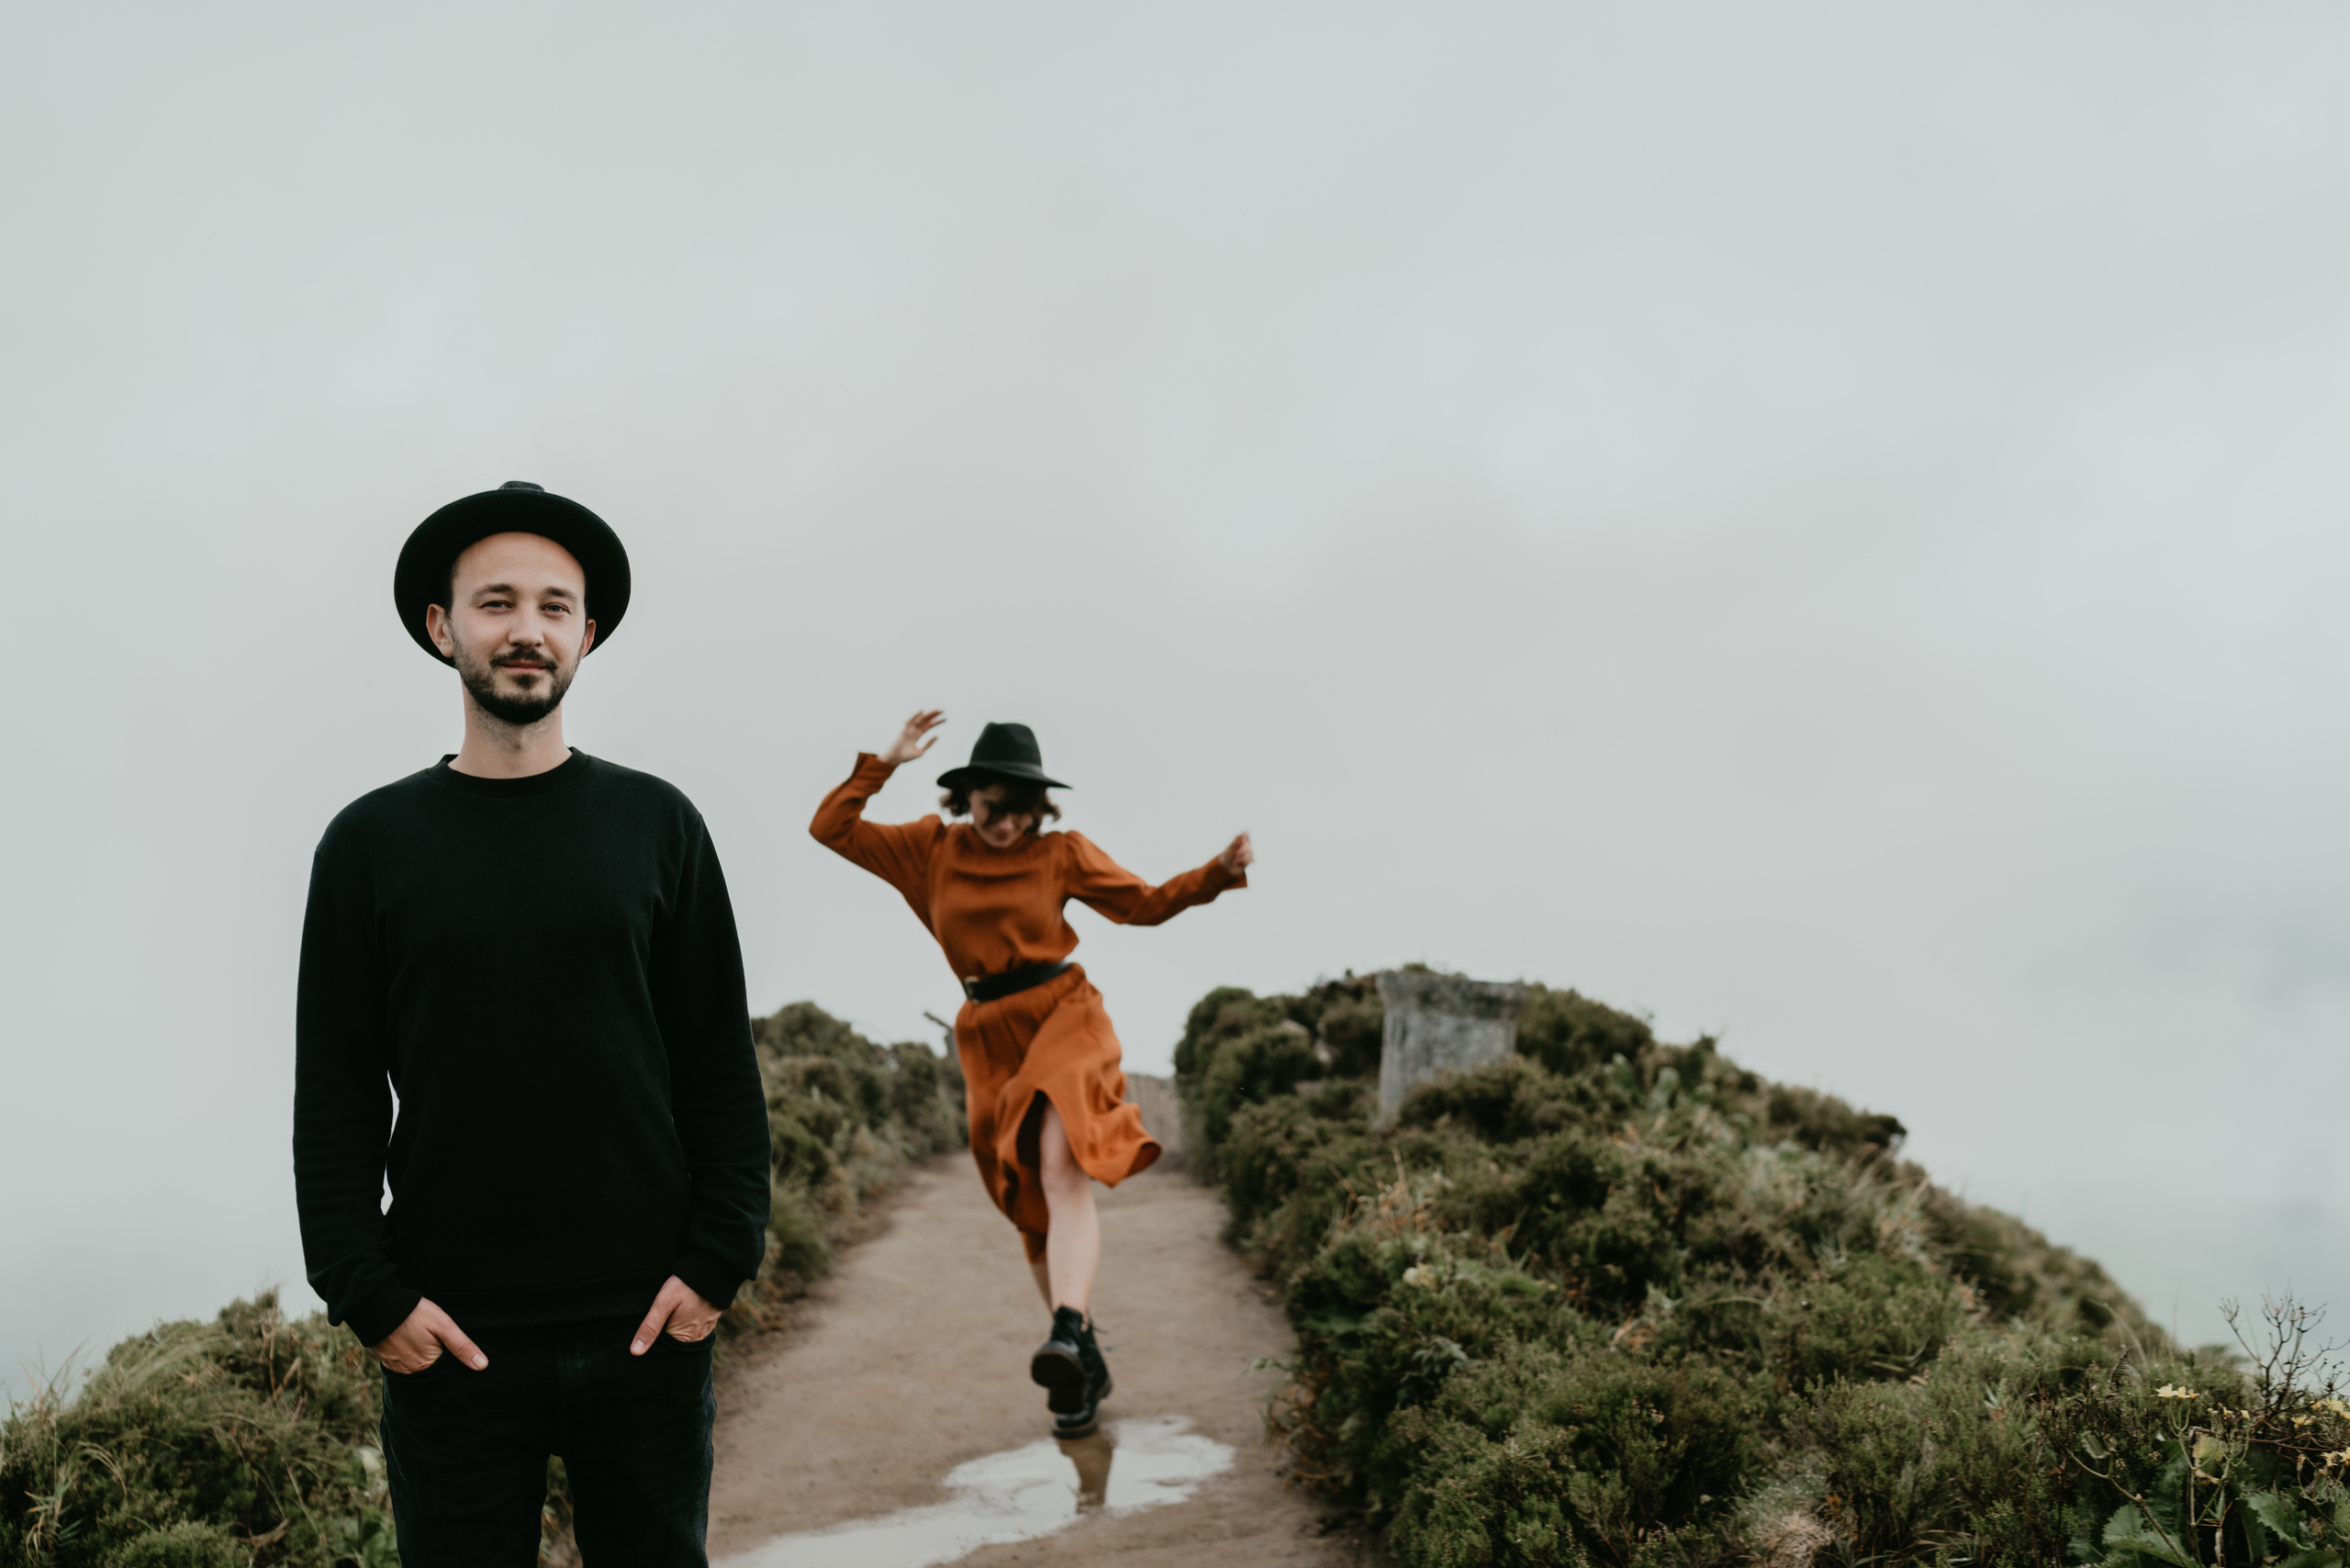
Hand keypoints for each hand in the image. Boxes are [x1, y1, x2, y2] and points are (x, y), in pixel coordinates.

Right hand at [370, 1298, 486, 1374]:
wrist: (378, 1305)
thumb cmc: (414, 1313)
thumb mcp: (444, 1325)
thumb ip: (462, 1346)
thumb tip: (482, 1366)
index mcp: (427, 1365)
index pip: (447, 1373)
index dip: (454, 1364)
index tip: (457, 1355)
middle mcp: (410, 1372)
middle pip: (431, 1373)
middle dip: (439, 1364)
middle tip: (439, 1344)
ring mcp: (396, 1367)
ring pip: (417, 1369)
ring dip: (424, 1361)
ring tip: (426, 1344)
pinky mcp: (386, 1361)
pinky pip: (403, 1365)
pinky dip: (410, 1358)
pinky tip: (413, 1346)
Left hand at [631, 1275, 720, 1354]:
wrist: (714, 1268)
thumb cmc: (686, 1285)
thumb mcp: (663, 1303)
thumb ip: (650, 1327)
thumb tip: (635, 1352)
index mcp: (683, 1338)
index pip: (663, 1352)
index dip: (652, 1346)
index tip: (645, 1337)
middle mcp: (696, 1338)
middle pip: (675, 1346)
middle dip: (664, 1340)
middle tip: (657, 1322)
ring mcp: (705, 1329)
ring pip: (684, 1338)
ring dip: (675, 1333)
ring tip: (667, 1319)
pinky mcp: (710, 1320)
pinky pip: (695, 1330)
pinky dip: (686, 1326)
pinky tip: (681, 1315)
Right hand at [879, 709, 944, 767]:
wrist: (894, 759)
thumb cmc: (906, 757)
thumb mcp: (921, 751)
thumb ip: (929, 744)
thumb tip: (938, 735)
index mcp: (917, 734)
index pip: (929, 725)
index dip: (937, 722)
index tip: (946, 718)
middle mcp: (913, 729)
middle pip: (925, 720)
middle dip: (934, 715)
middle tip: (943, 710)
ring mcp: (908, 728)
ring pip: (920, 719)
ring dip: (928, 714)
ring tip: (937, 710)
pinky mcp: (903, 729)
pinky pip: (910, 720)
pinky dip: (915, 715)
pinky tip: (922, 711)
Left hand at [1219, 831, 1253, 874]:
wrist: (1226, 867)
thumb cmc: (1227, 855)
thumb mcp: (1231, 848)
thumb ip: (1238, 840)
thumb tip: (1247, 832)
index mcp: (1240, 839)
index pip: (1246, 834)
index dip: (1245, 837)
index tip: (1242, 841)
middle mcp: (1245, 844)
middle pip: (1249, 844)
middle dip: (1243, 850)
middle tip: (1236, 854)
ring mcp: (1248, 852)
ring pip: (1251, 853)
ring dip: (1242, 858)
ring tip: (1235, 861)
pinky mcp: (1250, 859)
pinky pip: (1252, 859)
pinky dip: (1245, 862)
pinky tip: (1239, 864)